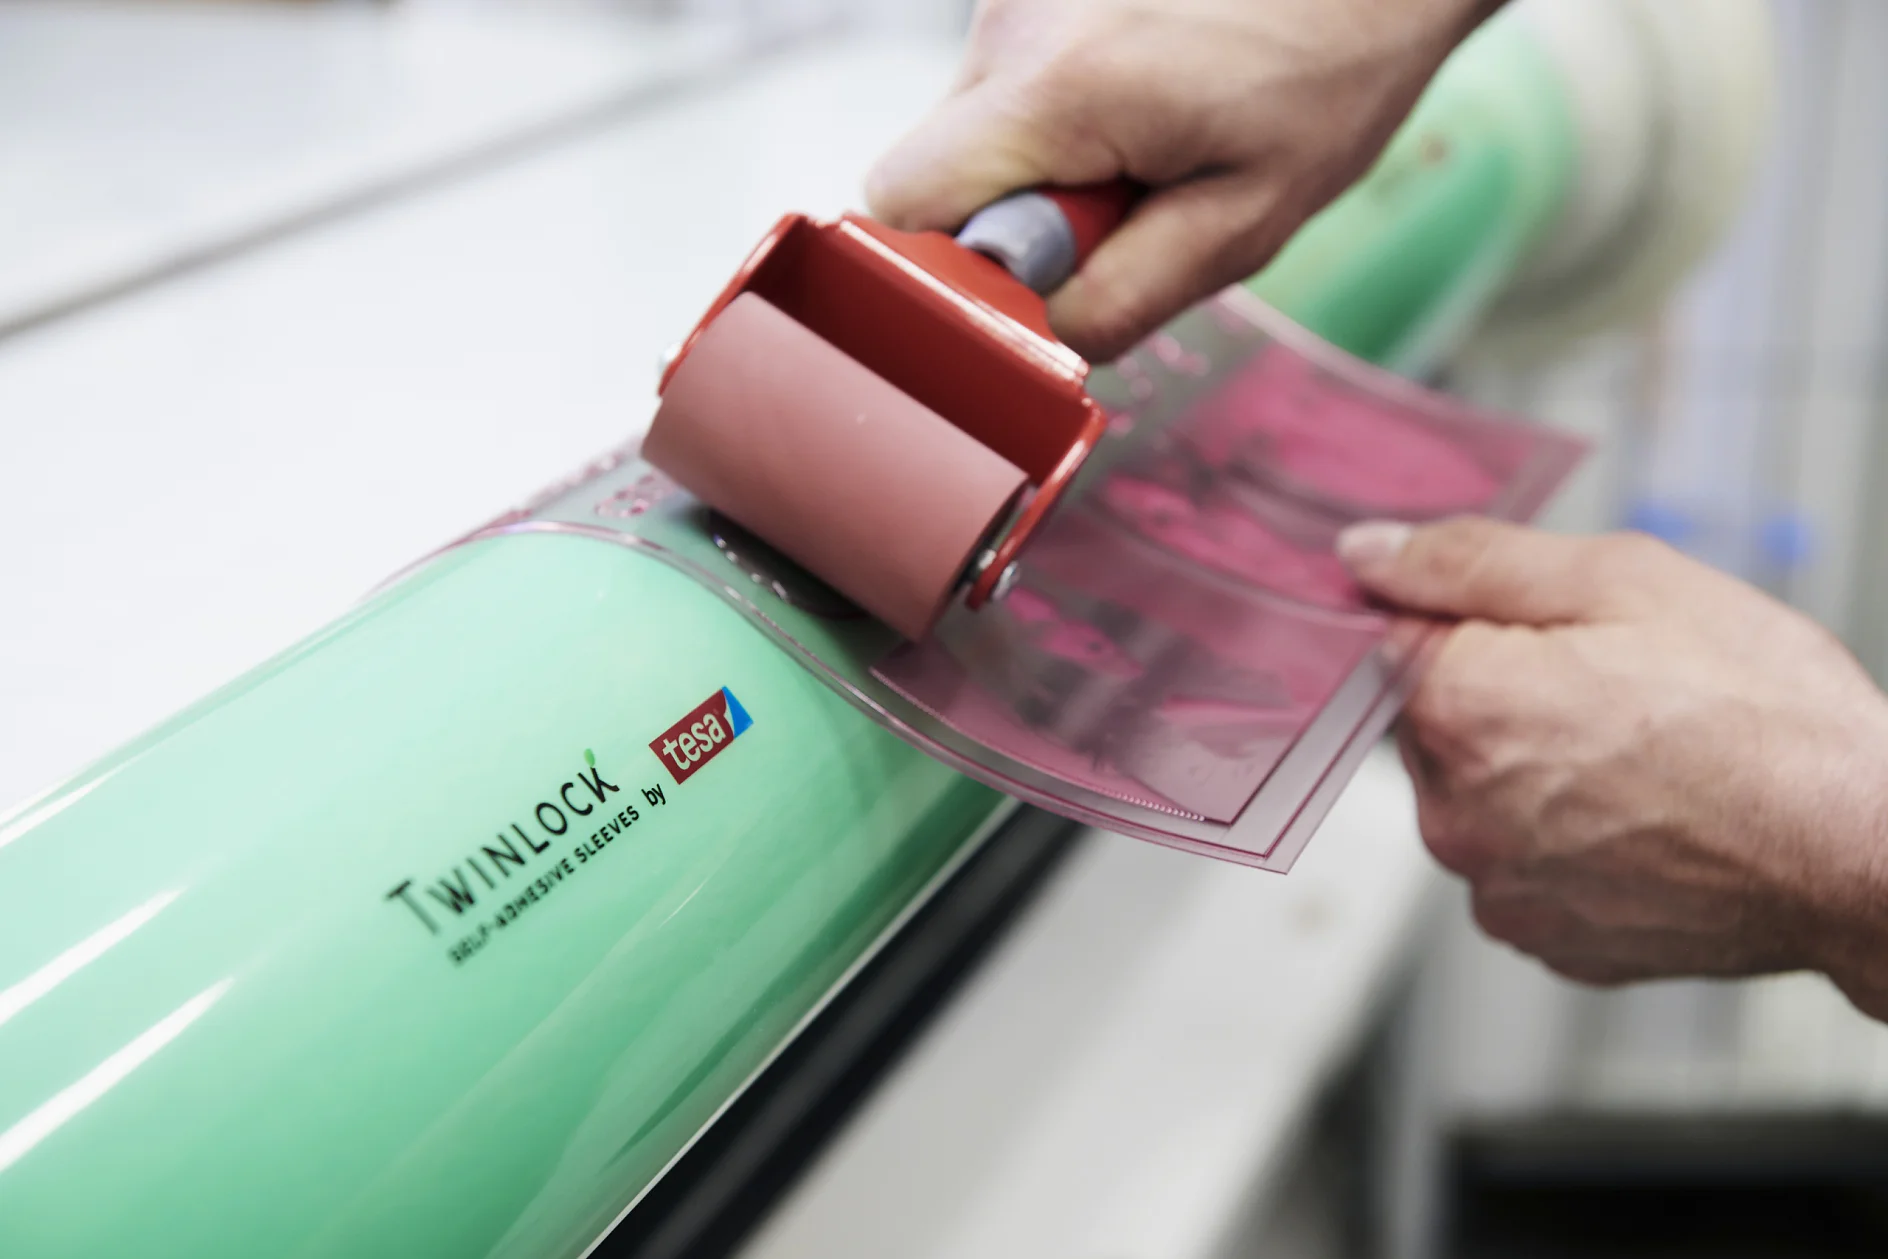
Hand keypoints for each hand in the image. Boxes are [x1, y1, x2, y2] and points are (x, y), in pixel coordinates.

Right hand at [866, 0, 1504, 360]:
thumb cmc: (1331, 73)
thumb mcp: (1242, 226)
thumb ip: (1119, 300)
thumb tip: (1032, 341)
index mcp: (1059, 89)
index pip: (902, 206)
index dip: (952, 264)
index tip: (1041, 272)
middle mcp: (1014, 21)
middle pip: (932, 167)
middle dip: (1010, 214)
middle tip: (1123, 202)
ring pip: (974, 125)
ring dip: (1044, 159)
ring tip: (1153, 137)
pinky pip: (1010, 79)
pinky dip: (1064, 110)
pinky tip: (1147, 94)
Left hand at [1338, 517, 1887, 1019]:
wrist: (1861, 849)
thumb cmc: (1765, 715)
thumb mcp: (1621, 580)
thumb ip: (1470, 562)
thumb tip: (1367, 555)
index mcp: (1455, 707)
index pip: (1394, 638)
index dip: (1472, 622)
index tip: (1543, 632)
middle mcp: (1452, 810)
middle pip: (1436, 723)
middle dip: (1504, 695)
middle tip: (1616, 690)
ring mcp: (1496, 885)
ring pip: (1480, 796)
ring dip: (1534, 771)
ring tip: (1643, 760)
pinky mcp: (1542, 937)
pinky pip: (1523, 865)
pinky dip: (1567, 839)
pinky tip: (1643, 819)